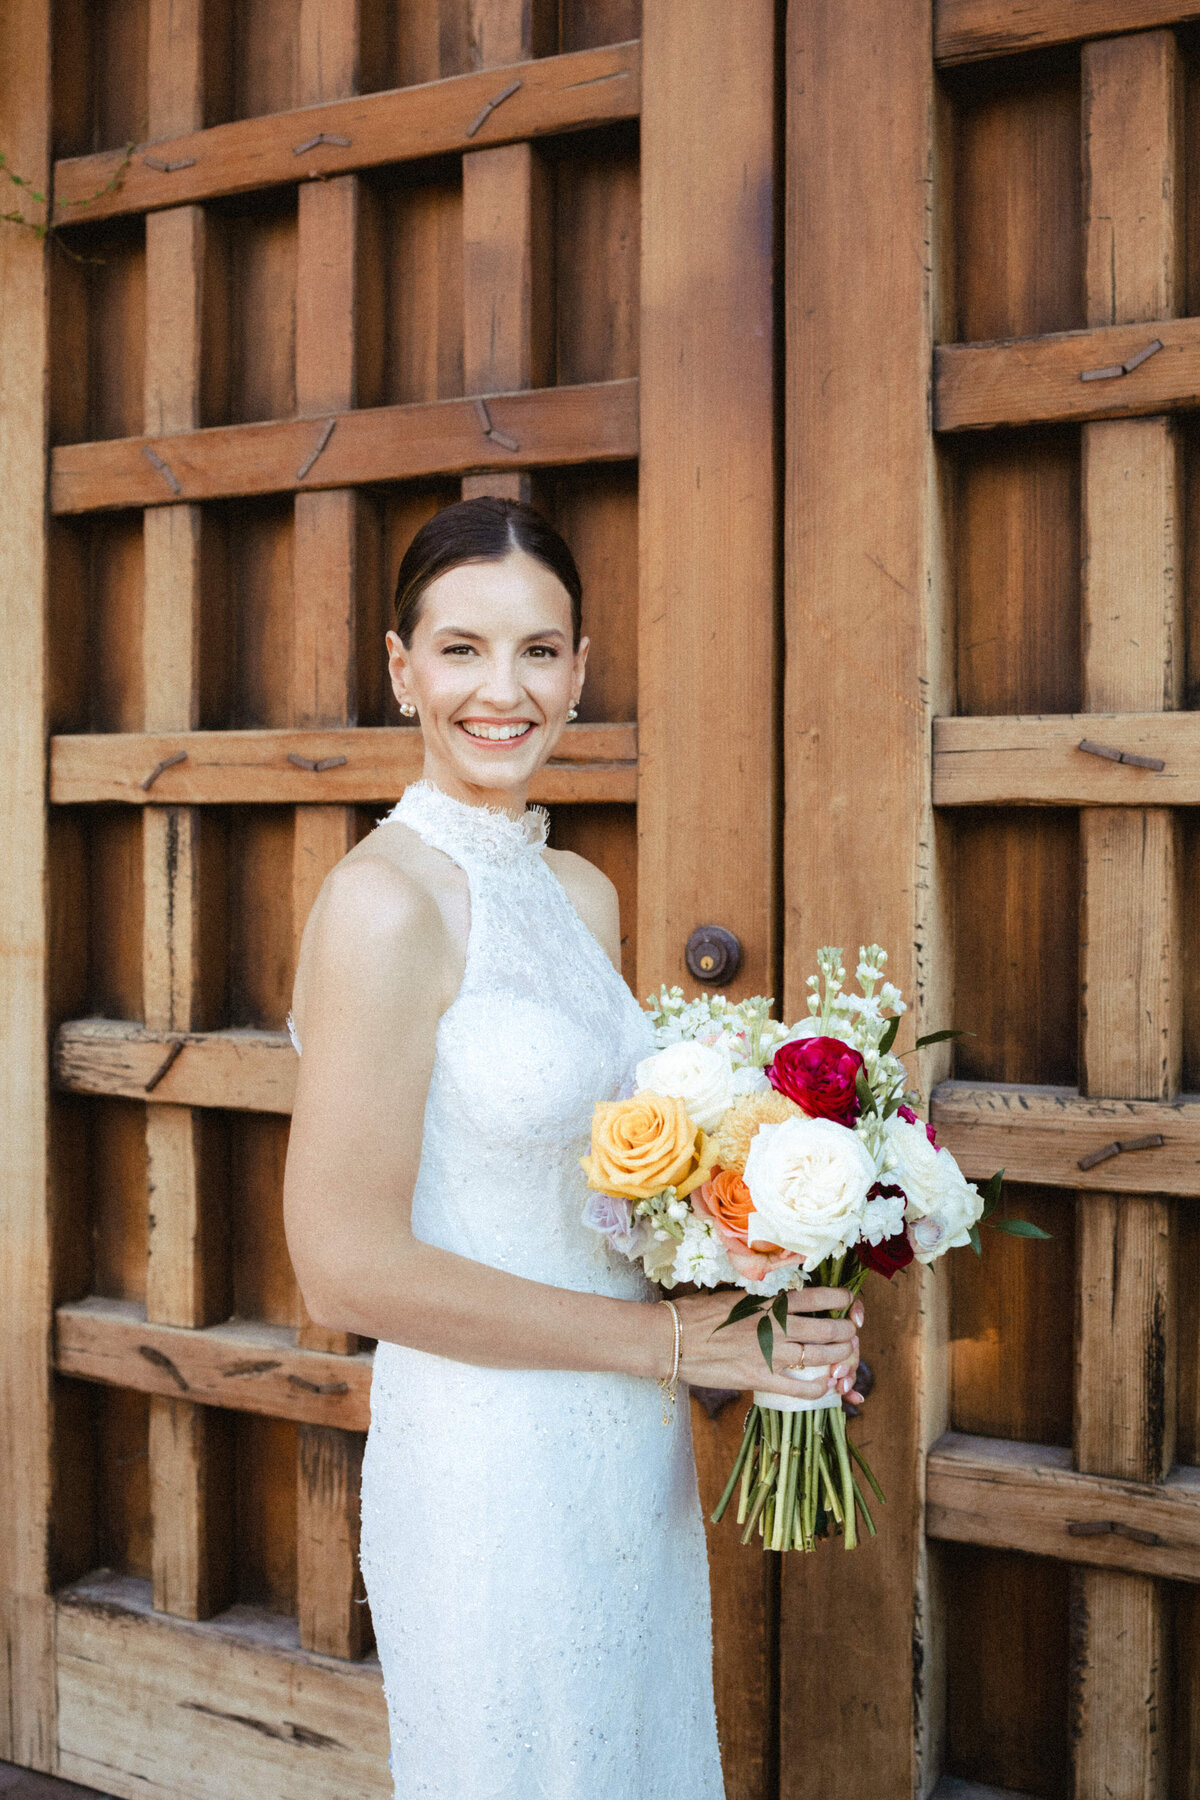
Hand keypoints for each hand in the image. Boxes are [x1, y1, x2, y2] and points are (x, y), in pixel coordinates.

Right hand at [672, 1287, 864, 1404]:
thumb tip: (780, 1297)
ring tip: (846, 1356)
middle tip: (852, 1333)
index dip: (841, 1299)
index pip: (818, 1297)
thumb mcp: (734, 1296)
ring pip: (821, 1357)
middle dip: (847, 1332)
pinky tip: (824, 1385)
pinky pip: (801, 1388)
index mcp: (769, 1301)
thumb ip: (761, 1299)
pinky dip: (818, 1387)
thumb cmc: (698, 1313)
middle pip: (828, 1329)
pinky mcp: (761, 1380)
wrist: (673, 1340)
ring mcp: (771, 1355)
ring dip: (840, 1357)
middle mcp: (776, 1327)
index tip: (850, 1302)